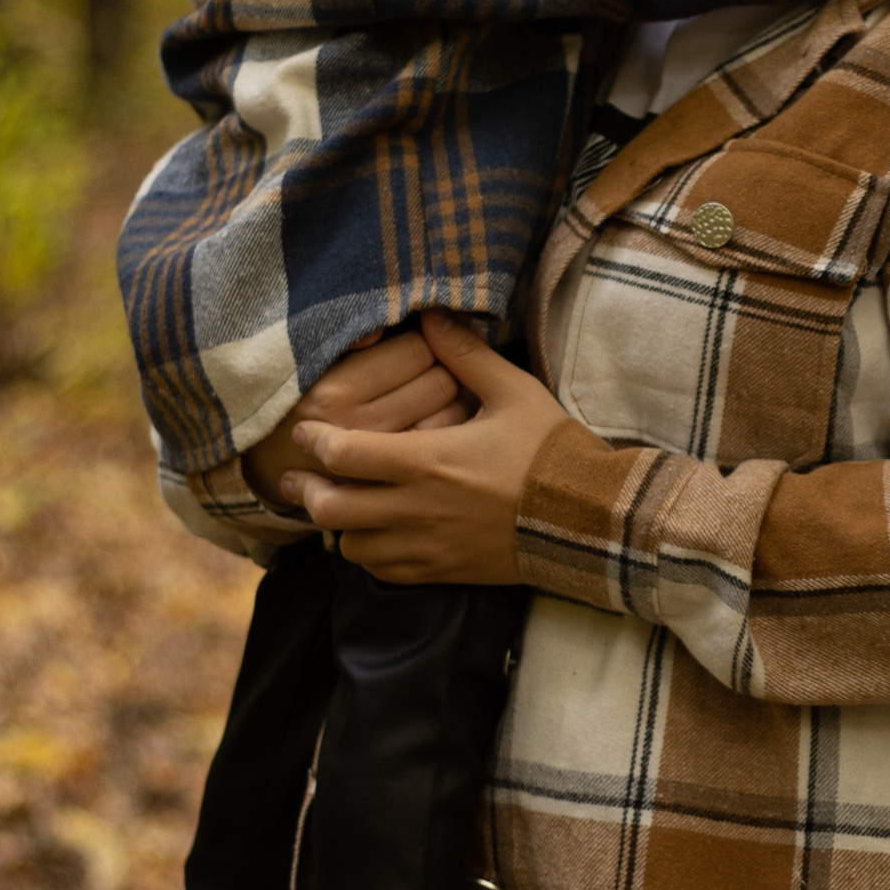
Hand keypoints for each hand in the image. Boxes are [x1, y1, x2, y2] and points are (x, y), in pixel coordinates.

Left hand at [283, 314, 570, 583]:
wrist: (591, 520)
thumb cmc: (552, 453)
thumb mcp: (513, 392)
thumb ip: (465, 354)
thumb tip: (430, 316)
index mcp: (428, 460)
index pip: (343, 454)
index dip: (314, 441)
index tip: (306, 431)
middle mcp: (418, 508)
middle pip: (330, 510)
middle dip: (306, 491)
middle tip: (298, 476)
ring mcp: (428, 546)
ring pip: (351, 548)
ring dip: (338, 527)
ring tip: (338, 508)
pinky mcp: (443, 572)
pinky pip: (384, 573)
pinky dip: (368, 555)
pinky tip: (374, 536)